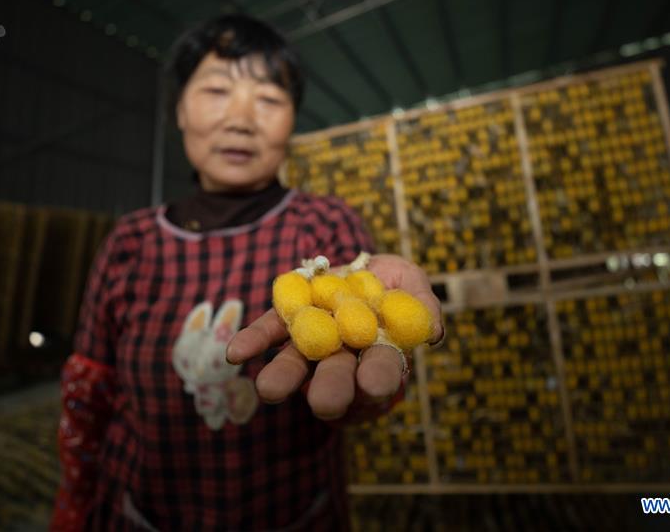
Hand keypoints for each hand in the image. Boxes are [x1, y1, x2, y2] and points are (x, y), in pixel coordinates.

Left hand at [226, 254, 443, 419]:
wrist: (358, 265)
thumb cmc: (393, 283)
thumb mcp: (412, 284)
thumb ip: (422, 305)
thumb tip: (433, 331)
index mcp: (378, 353)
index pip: (380, 370)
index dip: (378, 378)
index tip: (375, 387)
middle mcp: (342, 355)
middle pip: (336, 376)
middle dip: (332, 390)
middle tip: (325, 404)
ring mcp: (311, 339)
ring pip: (297, 363)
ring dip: (283, 377)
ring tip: (268, 390)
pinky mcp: (285, 319)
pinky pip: (268, 332)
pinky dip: (252, 342)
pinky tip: (236, 353)